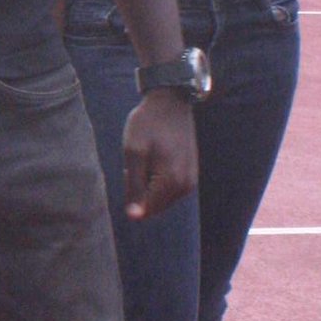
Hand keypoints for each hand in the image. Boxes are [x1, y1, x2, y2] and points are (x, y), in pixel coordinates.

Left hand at [121, 91, 197, 219]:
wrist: (170, 103)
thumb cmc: (148, 125)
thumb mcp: (133, 152)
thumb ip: (134, 186)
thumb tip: (133, 217)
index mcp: (172, 182)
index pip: (144, 210)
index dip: (130, 193)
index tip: (130, 169)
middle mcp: (186, 187)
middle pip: (152, 207)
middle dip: (139, 190)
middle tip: (138, 162)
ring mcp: (190, 182)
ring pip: (159, 200)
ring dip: (147, 185)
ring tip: (147, 158)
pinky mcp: (190, 176)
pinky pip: (167, 191)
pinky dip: (156, 180)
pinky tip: (155, 158)